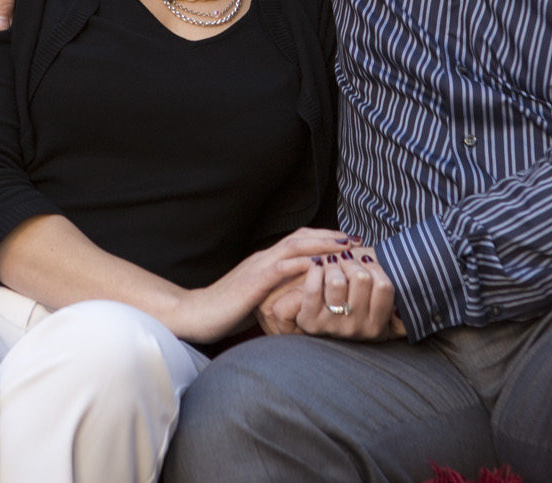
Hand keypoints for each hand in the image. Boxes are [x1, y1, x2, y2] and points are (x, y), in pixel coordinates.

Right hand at [168, 228, 349, 343]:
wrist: (196, 314)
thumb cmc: (227, 310)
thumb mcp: (258, 297)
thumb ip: (277, 291)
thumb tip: (302, 296)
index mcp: (265, 261)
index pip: (299, 241)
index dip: (325, 239)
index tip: (348, 242)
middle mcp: (263, 258)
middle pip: (301, 237)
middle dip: (330, 237)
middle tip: (355, 240)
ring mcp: (257, 268)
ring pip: (293, 247)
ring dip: (321, 245)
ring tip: (344, 247)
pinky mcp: (252, 283)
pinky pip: (279, 269)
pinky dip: (300, 264)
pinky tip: (317, 266)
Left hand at [294, 244, 402, 340]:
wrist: (321, 326)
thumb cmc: (352, 309)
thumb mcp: (380, 311)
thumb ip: (400, 306)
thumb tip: (429, 305)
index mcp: (377, 326)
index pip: (385, 286)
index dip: (375, 267)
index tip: (365, 263)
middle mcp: (357, 330)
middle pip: (361, 279)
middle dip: (352, 262)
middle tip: (346, 262)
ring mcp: (332, 327)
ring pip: (337, 281)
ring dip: (333, 265)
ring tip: (332, 266)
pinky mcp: (310, 322)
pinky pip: (313, 288)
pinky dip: (315, 270)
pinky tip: (318, 268)